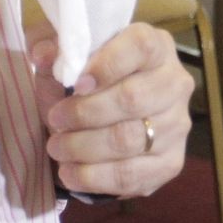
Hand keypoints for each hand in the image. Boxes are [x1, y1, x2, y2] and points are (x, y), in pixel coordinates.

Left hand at [28, 21, 194, 197]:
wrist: (103, 120)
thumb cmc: (84, 81)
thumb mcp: (63, 56)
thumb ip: (49, 44)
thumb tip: (43, 54)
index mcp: (155, 46)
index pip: (141, 46)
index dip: (107, 65)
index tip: (76, 84)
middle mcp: (175, 83)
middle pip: (133, 98)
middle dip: (85, 113)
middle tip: (55, 120)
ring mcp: (178, 125)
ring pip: (129, 140)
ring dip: (84, 147)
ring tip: (56, 148)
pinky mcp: (171, 162)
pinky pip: (132, 175)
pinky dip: (94, 177)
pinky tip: (70, 172)